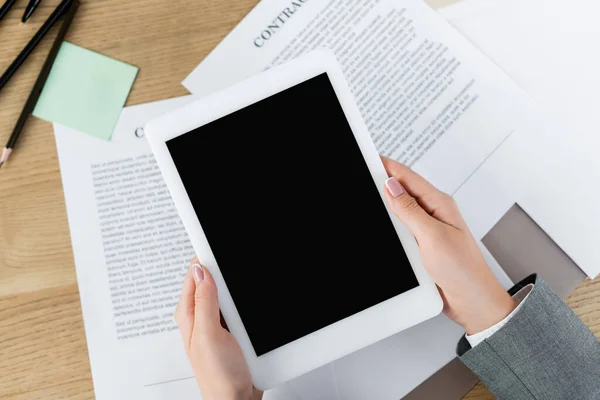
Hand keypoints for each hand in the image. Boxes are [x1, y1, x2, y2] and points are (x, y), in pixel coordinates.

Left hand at [175, 258, 262, 399]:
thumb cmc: (218, 377)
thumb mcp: (209, 335)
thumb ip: (204, 301)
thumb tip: (200, 270)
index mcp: (189, 314)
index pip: (195, 274)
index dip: (206, 258)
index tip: (217, 243)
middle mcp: (201, 317)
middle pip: (214, 281)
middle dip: (226, 273)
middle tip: (238, 262)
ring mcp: (218, 324)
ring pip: (230, 295)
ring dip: (238, 291)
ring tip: (246, 288)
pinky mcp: (233, 332)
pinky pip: (240, 310)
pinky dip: (246, 306)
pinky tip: (252, 307)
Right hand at [381, 156, 515, 334]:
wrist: (472, 302)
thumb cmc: (463, 270)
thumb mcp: (433, 237)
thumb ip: (410, 211)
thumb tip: (391, 186)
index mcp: (439, 204)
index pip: (407, 177)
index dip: (386, 166)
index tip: (367, 158)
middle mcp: (433, 213)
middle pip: (402, 190)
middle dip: (382, 181)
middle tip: (361, 172)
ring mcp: (426, 229)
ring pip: (399, 209)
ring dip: (384, 203)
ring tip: (366, 192)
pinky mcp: (421, 244)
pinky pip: (400, 228)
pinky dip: (388, 223)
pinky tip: (379, 222)